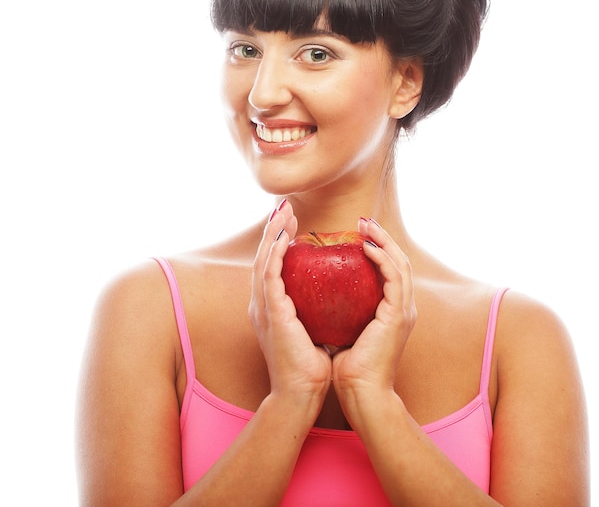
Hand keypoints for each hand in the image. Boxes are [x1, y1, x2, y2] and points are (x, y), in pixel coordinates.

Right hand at [249, 201, 331, 411]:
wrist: (301, 392)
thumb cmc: (311, 365)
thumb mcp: (312, 329)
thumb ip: (315, 310)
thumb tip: (335, 296)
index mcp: (271, 307)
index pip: (272, 265)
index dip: (278, 241)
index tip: (291, 223)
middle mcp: (261, 304)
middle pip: (263, 257)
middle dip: (272, 230)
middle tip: (284, 207)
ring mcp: (263, 308)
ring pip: (262, 261)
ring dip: (271, 234)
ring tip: (283, 213)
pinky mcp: (270, 313)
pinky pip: (269, 276)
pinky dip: (273, 255)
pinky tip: (282, 238)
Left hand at [332, 219, 415, 400]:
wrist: (360, 393)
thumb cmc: (348, 367)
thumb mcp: (344, 330)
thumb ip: (341, 310)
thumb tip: (319, 293)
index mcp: (392, 311)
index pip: (389, 270)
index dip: (378, 248)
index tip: (358, 233)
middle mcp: (403, 307)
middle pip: (398, 261)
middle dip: (382, 237)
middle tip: (363, 221)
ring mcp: (404, 311)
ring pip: (400, 263)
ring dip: (384, 240)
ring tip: (365, 225)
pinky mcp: (399, 315)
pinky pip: (393, 277)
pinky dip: (381, 258)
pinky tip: (365, 246)